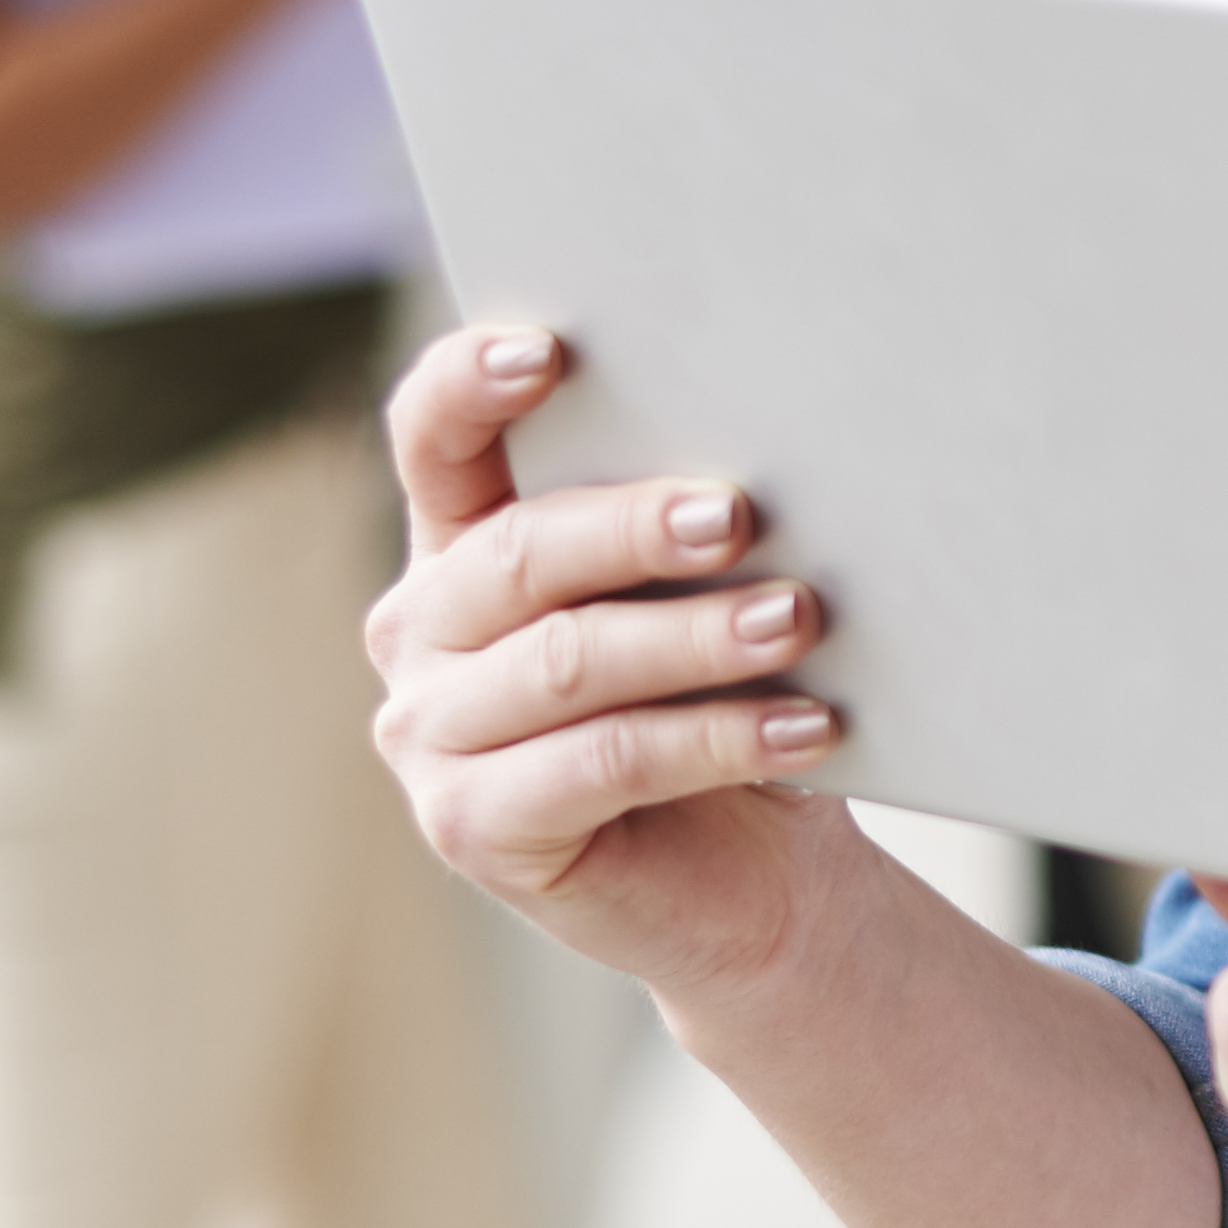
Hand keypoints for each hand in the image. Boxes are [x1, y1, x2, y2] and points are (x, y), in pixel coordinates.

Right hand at [365, 325, 867, 1002]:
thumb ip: (687, 527)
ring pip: (566, 662)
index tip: (546, 350)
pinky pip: (602, 764)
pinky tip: (803, 729)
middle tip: (738, 515)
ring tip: (796, 620)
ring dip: (694, 639)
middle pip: (518, 552)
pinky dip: (714, 739)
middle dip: (635, 527)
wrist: (758, 876)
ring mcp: (431, 734)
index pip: (433, 439)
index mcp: (463, 543)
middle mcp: (424, 630)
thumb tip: (754, 464)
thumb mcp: (700, 597)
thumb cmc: (730, 701)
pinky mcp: (472, 828)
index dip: (468, 384)